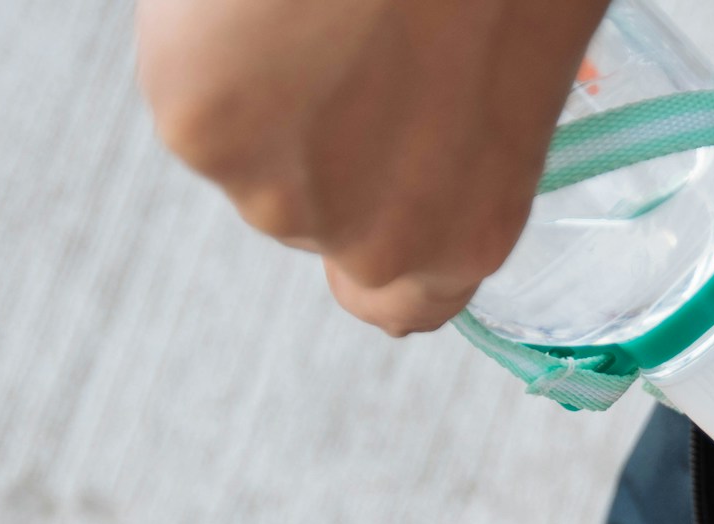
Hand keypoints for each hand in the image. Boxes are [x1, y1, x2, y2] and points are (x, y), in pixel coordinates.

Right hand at [137, 0, 608, 334]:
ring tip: (310, 5)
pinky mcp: (202, 131)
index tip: (365, 183)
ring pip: (243, 151)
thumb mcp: (521, 64)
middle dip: (318, 136)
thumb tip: (435, 108)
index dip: (373, 238)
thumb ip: (465, 131)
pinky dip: (208, 35)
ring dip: (261, 86)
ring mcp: (281, 196)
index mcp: (470, 234)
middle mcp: (377, 243)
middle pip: (310, 213)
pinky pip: (192, 86)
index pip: (398, 304)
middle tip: (345, 36)